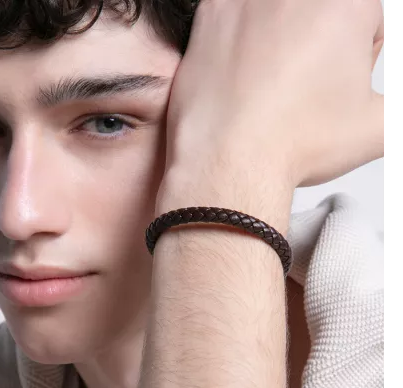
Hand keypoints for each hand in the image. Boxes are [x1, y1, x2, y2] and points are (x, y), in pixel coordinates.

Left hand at [158, 0, 384, 217]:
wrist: (230, 164)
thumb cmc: (291, 144)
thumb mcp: (377, 128)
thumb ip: (392, 105)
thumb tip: (381, 106)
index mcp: (345, 2)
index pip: (366, 18)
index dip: (358, 54)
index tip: (343, 79)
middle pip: (320, 12)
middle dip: (319, 43)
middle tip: (307, 85)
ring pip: (277, 15)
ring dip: (279, 41)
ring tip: (272, 87)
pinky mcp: (210, 15)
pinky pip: (233, 20)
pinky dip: (239, 42)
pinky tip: (242, 80)